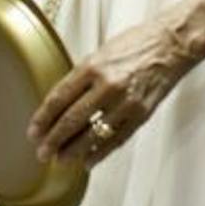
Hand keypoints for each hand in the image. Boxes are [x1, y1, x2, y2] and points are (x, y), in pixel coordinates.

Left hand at [29, 19, 187, 165]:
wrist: (170, 45)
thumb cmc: (135, 45)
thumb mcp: (100, 54)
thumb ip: (81, 78)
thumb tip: (61, 104)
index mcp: (92, 67)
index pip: (59, 98)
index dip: (43, 118)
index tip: (33, 132)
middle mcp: (107, 85)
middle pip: (72, 120)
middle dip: (53, 140)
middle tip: (42, 152)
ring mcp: (126, 102)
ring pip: (93, 134)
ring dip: (73, 151)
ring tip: (60, 159)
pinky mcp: (141, 115)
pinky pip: (116, 140)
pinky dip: (100, 153)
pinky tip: (87, 161)